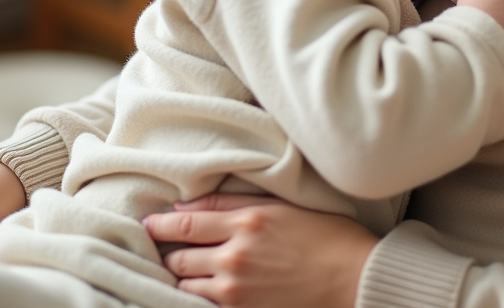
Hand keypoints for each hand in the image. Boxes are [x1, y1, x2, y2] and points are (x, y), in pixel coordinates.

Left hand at [144, 193, 377, 307]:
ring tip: (181, 275)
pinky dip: (198, 301)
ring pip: (187, 288)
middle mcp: (235, 257)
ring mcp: (237, 291)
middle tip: (162, 250)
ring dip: (181, 281)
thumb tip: (188, 204)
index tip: (148, 224)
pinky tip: (203, 293)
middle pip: (179, 259)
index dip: (161, 224)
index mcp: (245, 223)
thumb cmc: (326, 237)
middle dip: (167, 254)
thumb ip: (233, 204)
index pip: (185, 224)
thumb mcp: (282, 207)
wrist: (355, 278)